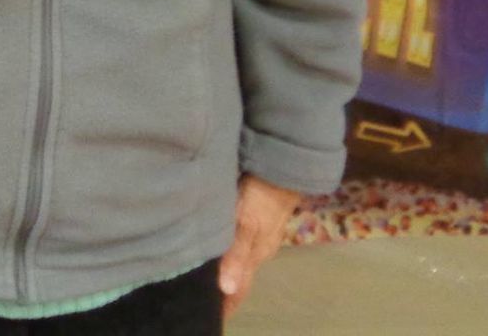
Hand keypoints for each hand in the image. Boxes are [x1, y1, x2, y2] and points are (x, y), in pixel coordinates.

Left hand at [218, 174, 297, 319]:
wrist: (283, 167)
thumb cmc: (262, 197)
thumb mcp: (247, 224)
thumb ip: (236, 254)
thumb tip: (227, 290)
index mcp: (255, 254)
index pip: (240, 288)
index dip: (228, 305)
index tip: (213, 319)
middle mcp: (259, 248)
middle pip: (240, 276)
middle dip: (225, 291)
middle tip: (204, 301)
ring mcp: (260, 234)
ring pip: (240, 259)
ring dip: (226, 271)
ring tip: (208, 279)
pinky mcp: (258, 219)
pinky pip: (240, 243)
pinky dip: (229, 252)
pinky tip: (219, 247)